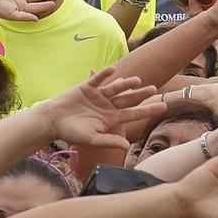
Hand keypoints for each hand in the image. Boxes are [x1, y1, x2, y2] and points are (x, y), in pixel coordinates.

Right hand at [42, 66, 165, 159]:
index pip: (133, 113)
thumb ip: (109, 141)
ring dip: (125, 84)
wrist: (53, 121)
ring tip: (136, 81)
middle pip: (128, 99)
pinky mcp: (86, 87)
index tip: (163, 106)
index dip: (148, 110)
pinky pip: (97, 80)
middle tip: (155, 89)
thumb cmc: (72, 133)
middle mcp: (108, 105)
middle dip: (141, 95)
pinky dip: (104, 75)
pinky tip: (112, 71)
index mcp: (111, 118)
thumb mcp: (92, 140)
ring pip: (115, 88)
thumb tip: (127, 146)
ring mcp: (98, 95)